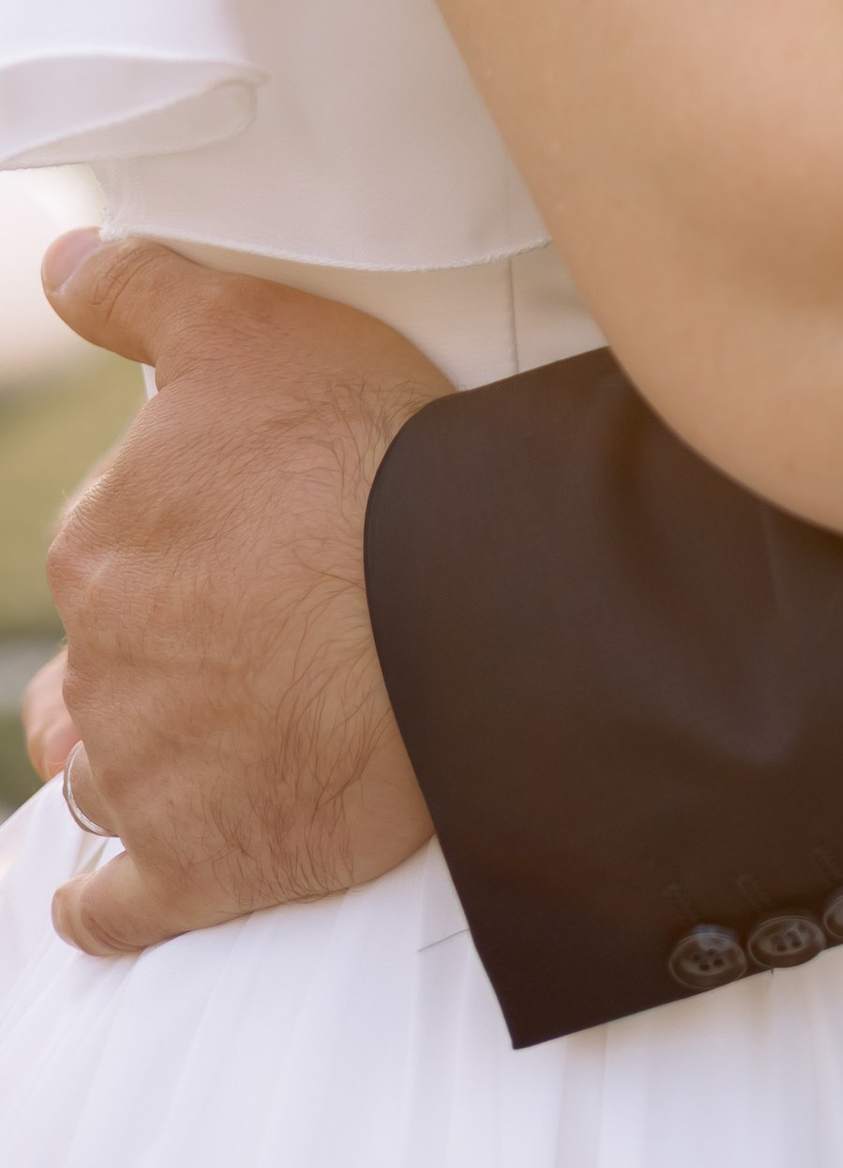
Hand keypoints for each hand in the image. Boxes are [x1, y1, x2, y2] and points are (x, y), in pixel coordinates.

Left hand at [36, 228, 443, 955]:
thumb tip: (60, 262)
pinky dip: (111, 901)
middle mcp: (102, 664)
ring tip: (204, 739)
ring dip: (133, 760)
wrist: (458, 614)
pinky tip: (117, 888)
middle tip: (239, 631)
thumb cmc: (363, 461)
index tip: (238, 536)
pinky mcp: (197, 867)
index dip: (174, 536)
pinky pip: (117, 905)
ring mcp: (146, 774)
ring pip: (105, 771)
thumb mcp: (251, 329)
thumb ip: (141, 292)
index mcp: (103, 541)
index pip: (110, 544)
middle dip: (154, 649)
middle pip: (102, 662)